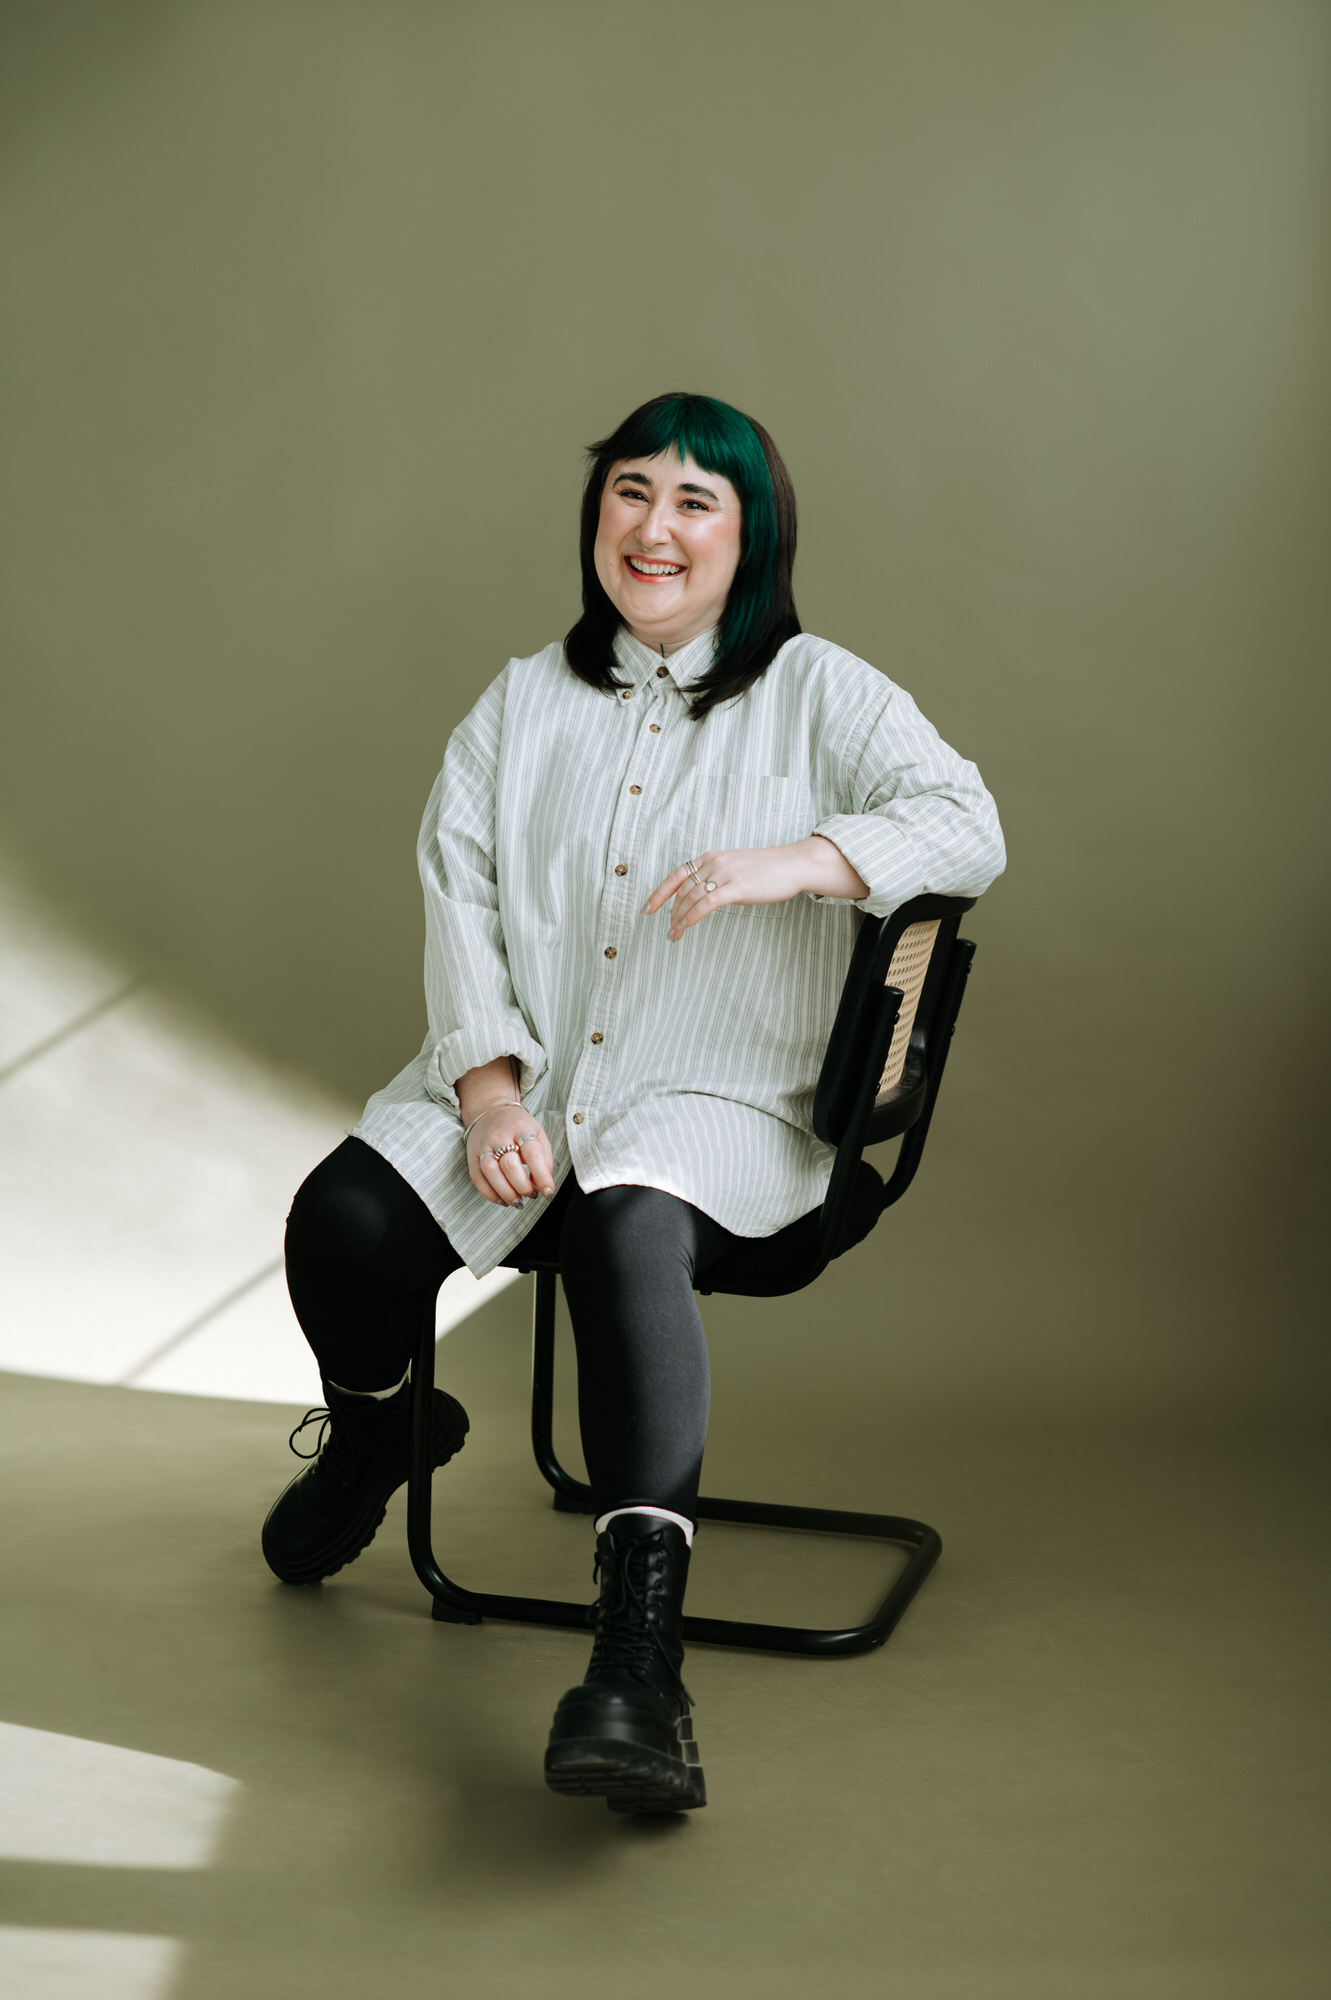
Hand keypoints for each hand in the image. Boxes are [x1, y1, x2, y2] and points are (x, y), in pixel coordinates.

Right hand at [464, 1105, 556, 1207]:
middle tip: (532, 1194)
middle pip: (510, 1166)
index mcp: (521, 1127)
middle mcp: (500, 1135)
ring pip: (491, 1173)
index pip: (532, 1154)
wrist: (490, 1110)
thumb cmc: (519, 1127)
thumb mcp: (538, 1133)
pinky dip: (491, 1194)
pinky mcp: (472, 1156)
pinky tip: (503, 1200)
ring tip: (518, 1202)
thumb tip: (544, 1185)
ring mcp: (483, 1145)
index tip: (548, 1193)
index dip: (542, 1176)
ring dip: (506, 1193)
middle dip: (523, 1187)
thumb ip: (545, 1158)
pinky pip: (478, 1179)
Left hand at [643, 835, 866, 940]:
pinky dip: (691, 917)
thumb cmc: (767, 869)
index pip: (677, 875)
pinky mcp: (736, 887)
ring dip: (679, 919)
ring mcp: (724, 874)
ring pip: (691, 898)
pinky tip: (684, 927)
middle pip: (682, 890)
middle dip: (670, 912)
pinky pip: (706, 904)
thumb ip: (717, 877)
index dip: (659, 893)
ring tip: (674, 935)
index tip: (647, 909)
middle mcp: (714, 862)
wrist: (793, 864)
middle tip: (668, 930)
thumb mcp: (736, 868)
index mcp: (711, 857)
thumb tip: (703, 895)